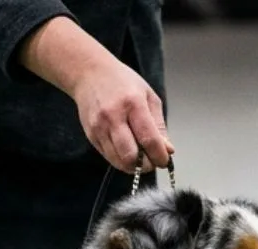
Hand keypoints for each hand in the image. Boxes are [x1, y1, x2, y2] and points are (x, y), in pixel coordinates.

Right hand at [21, 17, 172, 172]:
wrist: (89, 73)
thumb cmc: (122, 82)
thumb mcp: (148, 96)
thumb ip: (159, 125)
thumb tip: (167, 149)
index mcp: (133, 104)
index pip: (149, 139)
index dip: (160, 156)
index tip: (165, 160)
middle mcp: (114, 117)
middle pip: (131, 156)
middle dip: (146, 166)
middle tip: (153, 162)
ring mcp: (99, 128)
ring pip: (118, 161)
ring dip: (133, 166)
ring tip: (141, 158)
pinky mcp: (91, 135)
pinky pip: (108, 156)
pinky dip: (121, 159)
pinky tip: (127, 151)